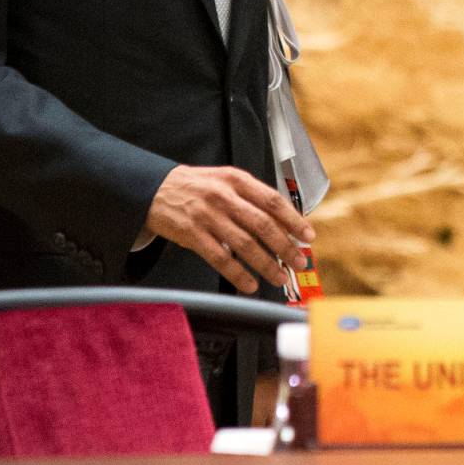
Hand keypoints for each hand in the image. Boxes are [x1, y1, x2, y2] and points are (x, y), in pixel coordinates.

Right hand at [141, 165, 313, 294]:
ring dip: (266, 264)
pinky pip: (220, 258)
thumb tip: (285, 221)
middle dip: (285, 246)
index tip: (308, 235)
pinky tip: (250, 284)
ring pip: (244, 244)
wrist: (156, 188)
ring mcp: (207, 216)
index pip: (272, 200)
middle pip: (262, 224)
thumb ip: (253, 197)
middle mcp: (224, 196)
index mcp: (237, 180)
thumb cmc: (198, 186)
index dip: (293, 220)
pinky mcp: (192, 235)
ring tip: (280, 277)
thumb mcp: (226, 180)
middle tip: (299, 261)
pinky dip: (237, 274)